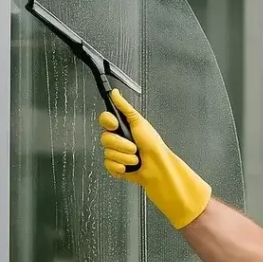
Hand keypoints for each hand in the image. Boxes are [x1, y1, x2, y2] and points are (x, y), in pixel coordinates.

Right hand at [99, 89, 211, 229]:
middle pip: (104, 138)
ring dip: (125, 157)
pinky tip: (130, 167)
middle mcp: (117, 140)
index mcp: (122, 128)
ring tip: (136, 158)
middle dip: (122, 144)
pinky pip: (109, 165)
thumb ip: (124, 107)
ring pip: (108, 153)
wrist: (158, 166)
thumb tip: (115, 93)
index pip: (105, 120)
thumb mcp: (139, 121)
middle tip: (134, 147)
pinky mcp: (115, 168)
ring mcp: (116, 154)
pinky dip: (121, 167)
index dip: (108, 122)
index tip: (116, 125)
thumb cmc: (152, 144)